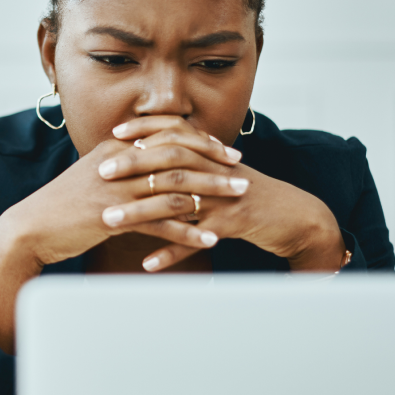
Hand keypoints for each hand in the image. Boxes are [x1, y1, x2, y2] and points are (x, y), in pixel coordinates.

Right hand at [0, 125, 242, 267]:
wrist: (31, 228)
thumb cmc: (62, 205)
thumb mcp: (92, 176)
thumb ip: (121, 166)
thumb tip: (148, 165)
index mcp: (115, 149)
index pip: (166, 136)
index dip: (199, 141)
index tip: (224, 150)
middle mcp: (119, 163)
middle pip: (178, 156)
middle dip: (214, 164)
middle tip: (240, 172)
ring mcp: (117, 190)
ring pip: (175, 187)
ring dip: (211, 194)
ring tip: (238, 201)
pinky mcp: (114, 218)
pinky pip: (161, 223)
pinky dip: (189, 231)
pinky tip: (210, 239)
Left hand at [103, 117, 344, 271]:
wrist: (293, 215)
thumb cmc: (246, 193)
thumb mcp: (218, 171)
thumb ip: (190, 161)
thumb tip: (150, 153)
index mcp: (210, 155)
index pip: (173, 133)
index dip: (144, 131)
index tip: (113, 135)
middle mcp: (215, 171)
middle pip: (170, 161)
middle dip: (133, 166)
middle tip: (101, 173)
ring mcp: (224, 198)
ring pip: (177, 201)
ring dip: (141, 212)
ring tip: (110, 221)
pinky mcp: (232, 226)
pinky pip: (196, 240)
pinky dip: (171, 252)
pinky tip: (148, 263)